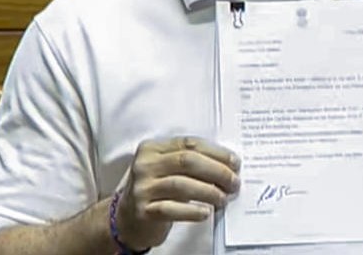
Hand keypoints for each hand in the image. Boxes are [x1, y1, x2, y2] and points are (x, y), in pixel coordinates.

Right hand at [114, 137, 240, 250]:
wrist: (127, 217)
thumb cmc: (156, 189)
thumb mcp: (167, 168)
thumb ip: (190, 161)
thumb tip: (228, 165)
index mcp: (152, 148)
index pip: (189, 144)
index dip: (216, 152)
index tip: (235, 163)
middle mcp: (145, 165)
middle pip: (187, 161)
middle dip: (216, 171)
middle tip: (234, 182)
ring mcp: (142, 188)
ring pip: (181, 185)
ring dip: (209, 192)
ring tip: (223, 198)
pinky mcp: (143, 211)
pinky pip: (171, 209)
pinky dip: (192, 211)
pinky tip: (206, 212)